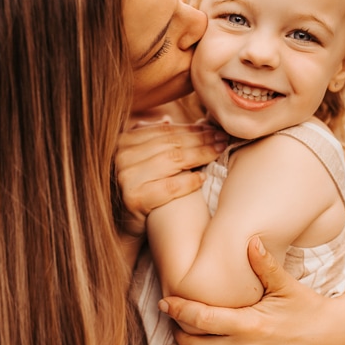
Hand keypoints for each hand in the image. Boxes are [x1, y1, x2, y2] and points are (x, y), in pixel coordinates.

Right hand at [115, 117, 225, 237]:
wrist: (122, 225)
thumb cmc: (138, 189)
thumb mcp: (140, 160)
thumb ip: (151, 139)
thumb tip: (167, 119)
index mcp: (124, 141)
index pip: (165, 131)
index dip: (191, 129)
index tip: (213, 129)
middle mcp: (123, 156)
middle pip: (172, 144)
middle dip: (201, 139)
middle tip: (222, 138)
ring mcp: (128, 177)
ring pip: (173, 161)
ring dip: (201, 155)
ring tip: (219, 151)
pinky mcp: (135, 198)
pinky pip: (170, 186)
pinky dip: (189, 181)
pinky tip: (204, 177)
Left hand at [159, 237, 344, 344]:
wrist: (336, 338)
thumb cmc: (307, 306)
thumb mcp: (287, 284)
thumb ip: (265, 264)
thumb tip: (251, 239)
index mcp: (252, 324)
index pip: (202, 319)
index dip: (180, 310)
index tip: (167, 302)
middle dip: (181, 333)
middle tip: (180, 321)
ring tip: (202, 340)